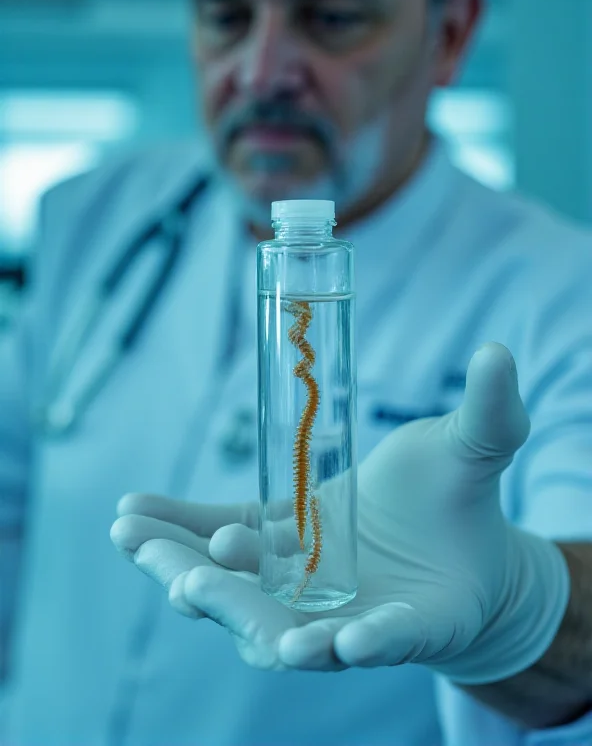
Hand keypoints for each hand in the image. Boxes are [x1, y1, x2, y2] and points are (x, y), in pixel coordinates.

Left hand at [111, 343, 568, 680]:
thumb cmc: (463, 504)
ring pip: (237, 595)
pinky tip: (132, 514)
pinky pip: (218, 547)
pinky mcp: (268, 552)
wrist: (434, 534)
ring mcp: (300, 586)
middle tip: (195, 586)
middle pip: (287, 630)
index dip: (369, 640)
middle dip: (240, 610)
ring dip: (185, 573)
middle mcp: (348, 613)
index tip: (337, 643)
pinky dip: (181, 532)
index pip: (394, 636)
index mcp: (418, 611)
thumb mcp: (478, 455)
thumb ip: (489, 415)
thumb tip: (498, 351)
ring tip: (135, 540)